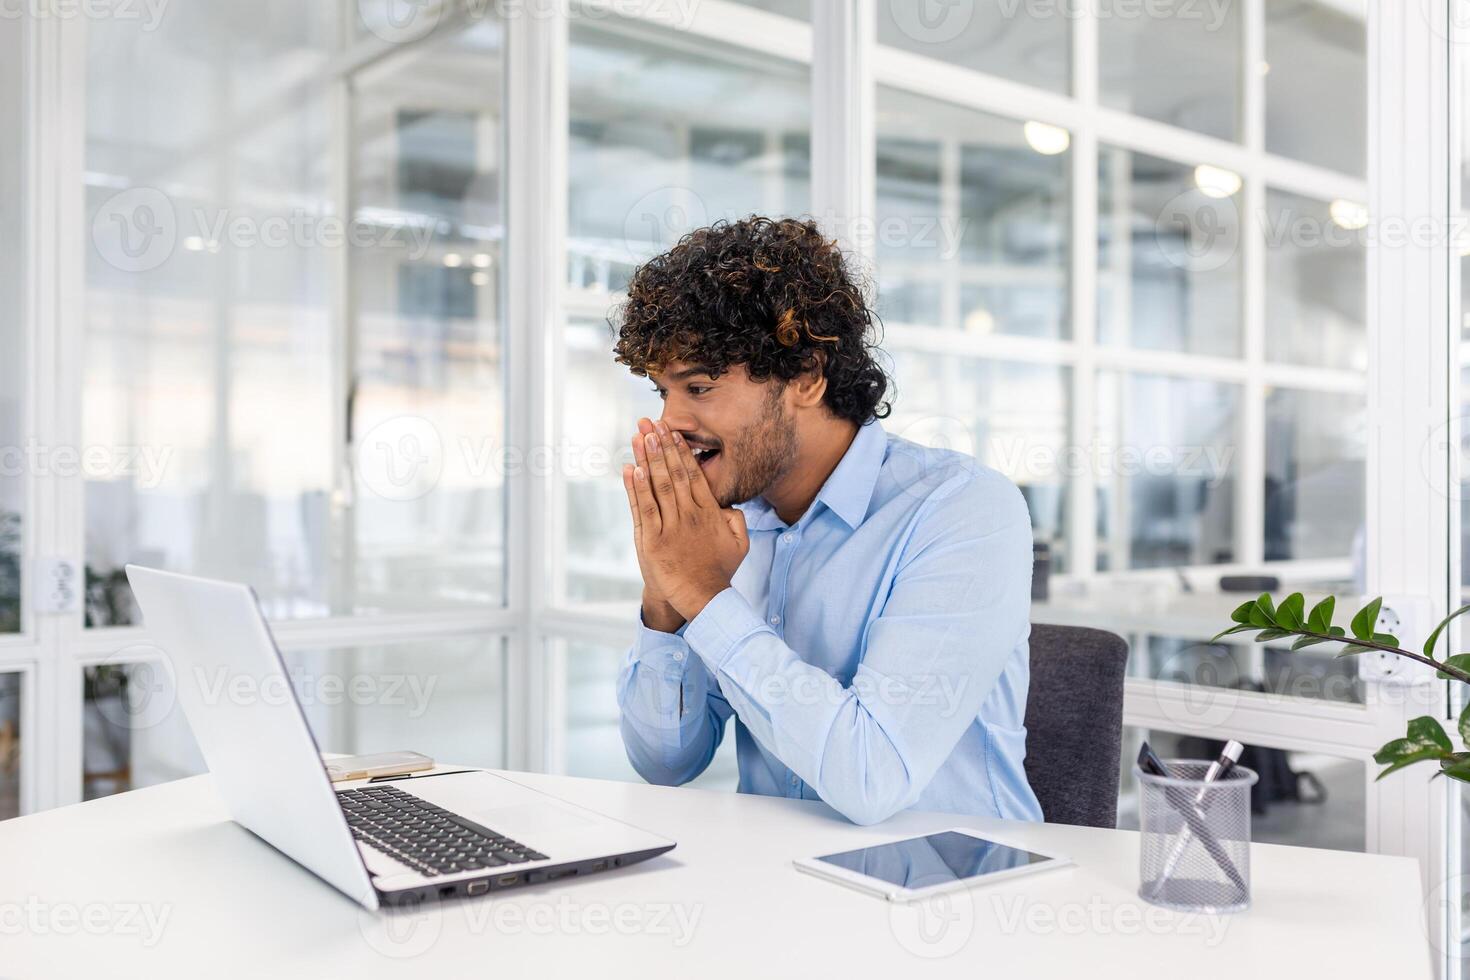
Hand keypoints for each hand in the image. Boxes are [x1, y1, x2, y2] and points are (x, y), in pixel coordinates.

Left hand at [622, 418, 748, 623]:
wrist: (703, 599)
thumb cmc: (719, 571)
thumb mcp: (740, 543)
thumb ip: (736, 518)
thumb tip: (728, 502)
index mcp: (709, 512)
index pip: (692, 474)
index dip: (680, 451)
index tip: (671, 432)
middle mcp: (688, 515)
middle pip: (673, 473)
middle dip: (661, 445)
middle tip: (651, 422)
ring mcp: (669, 527)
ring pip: (656, 485)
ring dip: (647, 458)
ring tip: (640, 436)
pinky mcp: (652, 541)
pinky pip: (643, 509)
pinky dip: (636, 487)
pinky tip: (631, 467)